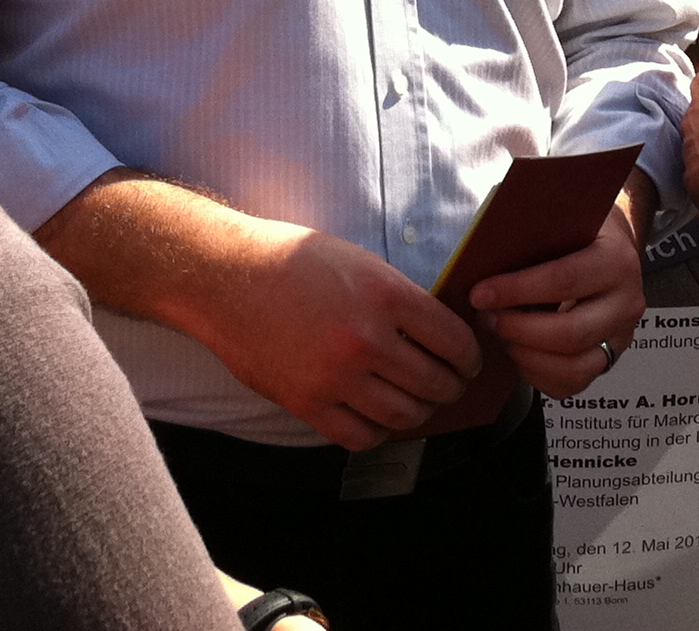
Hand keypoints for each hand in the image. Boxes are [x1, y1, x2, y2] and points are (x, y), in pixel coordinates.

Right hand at [188, 217, 483, 450]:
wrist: (228, 277)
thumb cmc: (294, 261)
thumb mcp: (361, 263)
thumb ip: (401, 299)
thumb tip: (439, 335)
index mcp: (387, 296)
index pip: (453, 341)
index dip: (470, 357)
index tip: (470, 362)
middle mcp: (366, 339)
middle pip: (434, 383)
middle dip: (451, 388)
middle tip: (450, 385)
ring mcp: (336, 376)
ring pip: (402, 415)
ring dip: (419, 412)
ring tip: (417, 402)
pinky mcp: (307, 403)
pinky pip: (360, 436)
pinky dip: (378, 431)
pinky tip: (378, 416)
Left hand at [469, 186, 649, 399]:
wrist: (610, 246)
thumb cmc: (575, 231)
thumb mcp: (560, 218)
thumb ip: (531, 231)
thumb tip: (481, 248)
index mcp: (617, 260)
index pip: (564, 280)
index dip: (516, 290)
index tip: (478, 294)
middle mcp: (627, 302)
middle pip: (569, 333)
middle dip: (517, 329)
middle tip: (486, 317)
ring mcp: (621, 336)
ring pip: (573, 367)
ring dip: (526, 354)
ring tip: (501, 332)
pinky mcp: (609, 359)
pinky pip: (571, 384)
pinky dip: (536, 374)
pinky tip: (519, 349)